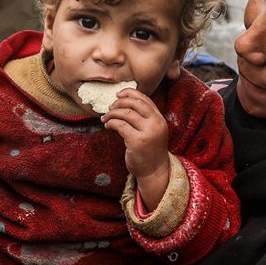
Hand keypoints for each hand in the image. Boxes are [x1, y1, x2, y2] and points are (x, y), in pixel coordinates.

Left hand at [101, 88, 170, 204]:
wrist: (154, 171)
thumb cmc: (150, 150)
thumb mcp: (152, 130)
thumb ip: (144, 118)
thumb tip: (124, 102)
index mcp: (160, 119)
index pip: (145, 99)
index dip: (130, 93)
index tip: (118, 94)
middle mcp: (156, 124)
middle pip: (135, 103)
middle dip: (119, 102)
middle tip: (110, 107)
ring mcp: (147, 132)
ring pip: (126, 113)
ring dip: (112, 113)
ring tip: (105, 118)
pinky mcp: (137, 141)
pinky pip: (120, 125)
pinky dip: (111, 123)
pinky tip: (107, 126)